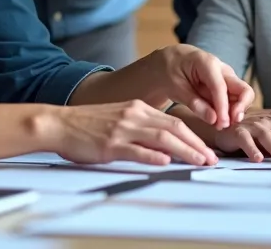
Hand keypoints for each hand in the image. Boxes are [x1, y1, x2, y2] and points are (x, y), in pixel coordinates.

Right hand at [37, 100, 218, 166]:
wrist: (59, 123)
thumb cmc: (87, 125)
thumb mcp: (119, 118)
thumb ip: (141, 128)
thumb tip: (164, 144)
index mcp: (138, 109)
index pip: (174, 122)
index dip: (194, 137)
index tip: (207, 150)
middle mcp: (134, 116)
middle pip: (174, 129)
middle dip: (196, 144)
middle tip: (212, 159)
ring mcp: (123, 129)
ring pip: (161, 138)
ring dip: (184, 150)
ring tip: (200, 161)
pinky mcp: (110, 144)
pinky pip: (136, 150)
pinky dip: (153, 155)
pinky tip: (166, 162)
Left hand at [145, 44, 253, 129]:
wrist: (168, 61)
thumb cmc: (169, 70)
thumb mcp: (175, 87)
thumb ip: (194, 103)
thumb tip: (214, 120)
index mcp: (208, 63)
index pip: (221, 87)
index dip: (223, 108)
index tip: (221, 124)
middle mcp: (223, 70)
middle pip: (243, 89)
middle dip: (240, 108)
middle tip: (228, 124)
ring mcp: (226, 79)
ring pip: (241, 97)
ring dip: (234, 113)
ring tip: (220, 126)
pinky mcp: (225, 87)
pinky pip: (233, 101)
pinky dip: (229, 112)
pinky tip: (218, 122)